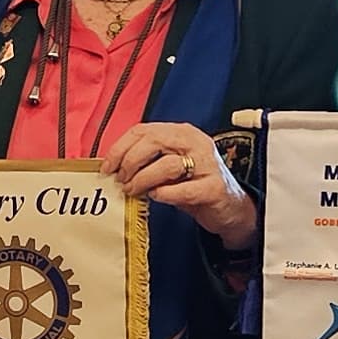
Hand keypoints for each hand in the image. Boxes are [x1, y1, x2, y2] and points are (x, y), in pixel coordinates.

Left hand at [108, 123, 255, 248]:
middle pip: (153, 141)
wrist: (230, 208)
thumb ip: (147, 161)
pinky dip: (165, 194)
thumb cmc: (195, 185)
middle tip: (121, 180)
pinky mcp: (214, 188)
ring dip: (143, 179)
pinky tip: (156, 197)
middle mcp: (196, 143)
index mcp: (182, 133)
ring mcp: (207, 165)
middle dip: (130, 162)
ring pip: (167, 164)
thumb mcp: (169, 167)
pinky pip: (184, 189)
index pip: (144, 130)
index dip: (120, 148)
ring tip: (133, 191)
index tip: (107, 167)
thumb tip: (113, 167)